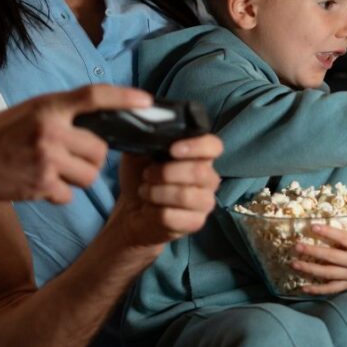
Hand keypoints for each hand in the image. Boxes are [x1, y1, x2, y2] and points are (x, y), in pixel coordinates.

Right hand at [0, 84, 151, 202]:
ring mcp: (47, 160)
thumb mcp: (32, 110)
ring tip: (58, 170)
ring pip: (90, 175)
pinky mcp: (41, 186)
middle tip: (75, 155)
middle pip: (100, 150)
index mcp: (49, 107)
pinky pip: (71, 194)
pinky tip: (43, 183)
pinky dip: (61, 193)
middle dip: (93, 156)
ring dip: (80, 177)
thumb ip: (63, 112)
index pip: (94, 97)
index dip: (124, 98)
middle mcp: (51, 131)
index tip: (147, 101)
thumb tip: (102, 119)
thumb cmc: (1, 132)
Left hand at [108, 132, 222, 250]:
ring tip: (145, 191)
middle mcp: (208, 178)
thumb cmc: (140, 176)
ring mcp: (204, 202)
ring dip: (158, 192)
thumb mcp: (139, 152)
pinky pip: (176, 216)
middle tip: (147, 174)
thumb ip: (148, 138)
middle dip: (166, 172)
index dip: (197, 146)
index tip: (172, 149)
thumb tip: (148, 124)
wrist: (132, 210)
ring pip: (186, 195)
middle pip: (199, 171)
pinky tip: (149, 208)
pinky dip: (156, 211)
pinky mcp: (195, 223)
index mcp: (199, 156)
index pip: (214, 146)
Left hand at [291, 205, 346, 294]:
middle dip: (313, 252)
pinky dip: (318, 290)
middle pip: (332, 258)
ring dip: (310, 270)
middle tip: (297, 246)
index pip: (344, 239)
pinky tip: (303, 288)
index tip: (313, 226)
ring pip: (329, 274)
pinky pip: (332, 289)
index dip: (329, 233)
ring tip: (294, 264)